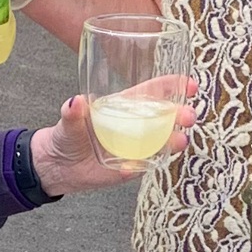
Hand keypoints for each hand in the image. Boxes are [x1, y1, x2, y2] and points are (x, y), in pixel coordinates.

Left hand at [28, 91, 194, 195]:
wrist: (61, 166)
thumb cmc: (66, 136)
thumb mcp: (67, 122)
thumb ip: (72, 113)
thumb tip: (75, 102)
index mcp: (124, 106)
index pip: (153, 93)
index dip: (172, 86)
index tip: (189, 85)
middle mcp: (135, 124)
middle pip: (164, 116)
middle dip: (180, 114)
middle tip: (189, 116)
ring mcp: (137, 145)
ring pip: (163, 140)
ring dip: (174, 139)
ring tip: (180, 141)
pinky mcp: (135, 165)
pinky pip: (149, 163)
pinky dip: (150, 163)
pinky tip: (145, 163)